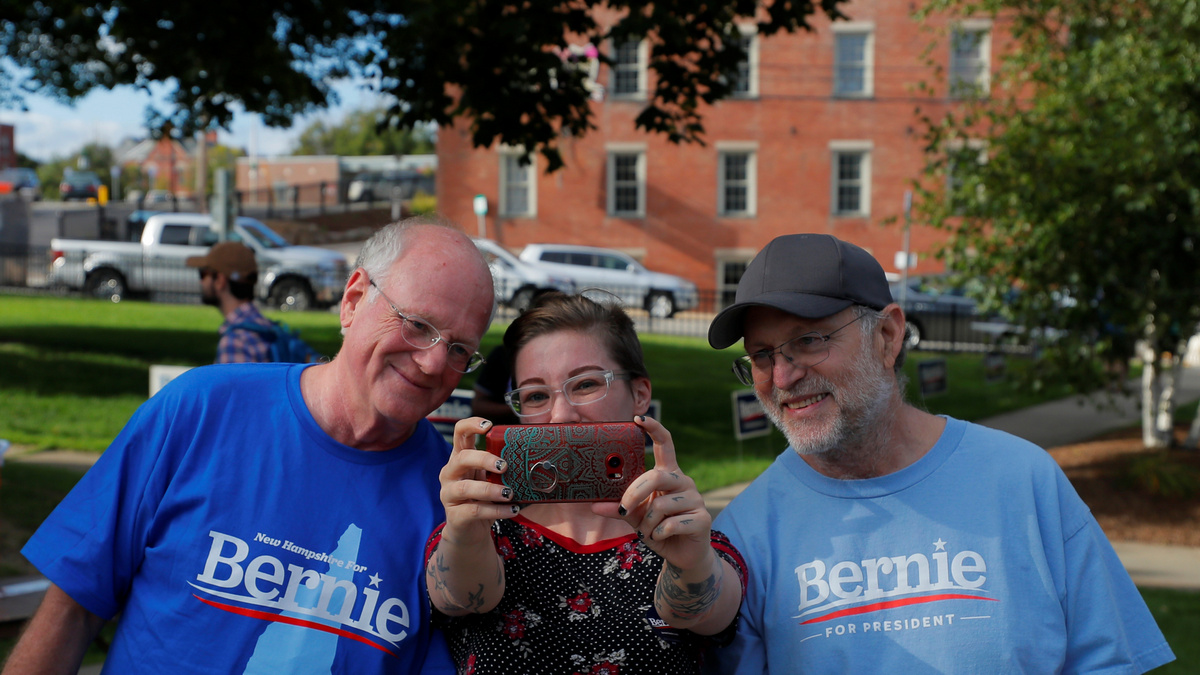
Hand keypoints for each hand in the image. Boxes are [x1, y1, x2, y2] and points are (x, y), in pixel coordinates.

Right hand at [438, 417, 518, 540]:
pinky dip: (496, 510)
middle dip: (484, 459)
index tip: (489, 426)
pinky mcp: (455, 516)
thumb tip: (537, 454)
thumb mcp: (492, 478)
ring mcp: (449, 494)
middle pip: (462, 458)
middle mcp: (451, 473)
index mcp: (460, 458)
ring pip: (465, 487)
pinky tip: (512, 510)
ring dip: (490, 489)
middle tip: (504, 466)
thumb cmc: (485, 499)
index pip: (460, 433)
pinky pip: (475, 511)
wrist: (471, 532)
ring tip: (509, 493)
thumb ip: (503, 465)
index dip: (471, 425)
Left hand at [599, 415, 714, 571]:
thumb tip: (594, 505)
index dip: (654, 429)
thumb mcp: (636, 517)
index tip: (638, 419)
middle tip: (624, 509)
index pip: (665, 444)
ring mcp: (696, 499)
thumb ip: (619, 508)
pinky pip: (671, 523)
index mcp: (668, 474)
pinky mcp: (703, 518)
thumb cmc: (658, 529)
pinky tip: (661, 537)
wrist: (683, 555)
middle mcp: (684, 481)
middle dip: (635, 493)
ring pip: (661, 504)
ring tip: (648, 531)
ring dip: (647, 523)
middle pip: (657, 476)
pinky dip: (658, 534)